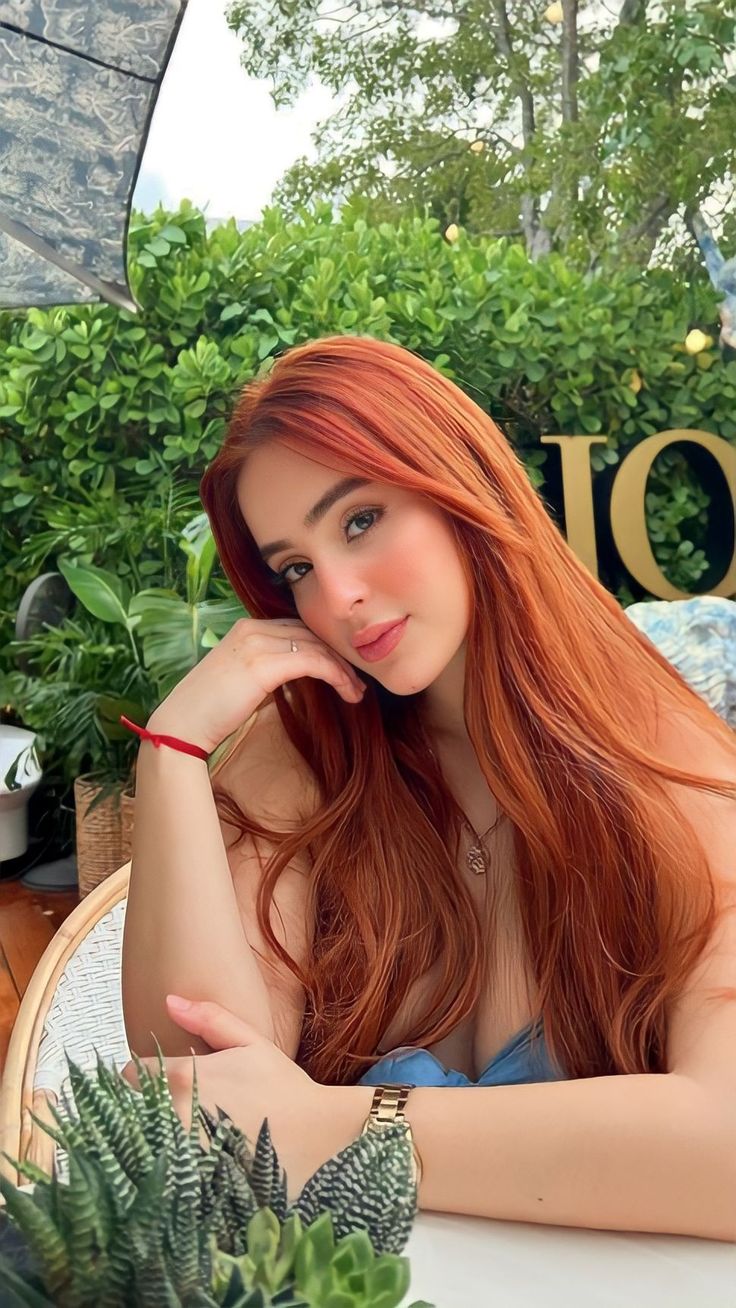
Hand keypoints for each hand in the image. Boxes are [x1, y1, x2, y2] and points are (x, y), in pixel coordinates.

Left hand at [121, 995, 354, 1201]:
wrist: (318, 1138)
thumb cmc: (283, 1087)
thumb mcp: (250, 1043)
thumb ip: (208, 1018)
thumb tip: (168, 1001)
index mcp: (183, 1075)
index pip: (129, 1074)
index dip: (142, 1075)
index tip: (160, 1079)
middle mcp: (174, 1114)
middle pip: (130, 1110)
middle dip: (145, 1106)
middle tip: (175, 1107)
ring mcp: (181, 1153)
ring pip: (143, 1142)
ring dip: (154, 1138)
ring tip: (185, 1135)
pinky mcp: (192, 1184)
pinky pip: (162, 1174)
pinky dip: (169, 1168)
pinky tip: (194, 1162)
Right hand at [147, 616, 366, 754]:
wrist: (181, 725)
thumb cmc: (210, 711)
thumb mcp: (242, 681)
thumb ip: (267, 670)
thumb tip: (297, 677)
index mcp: (247, 628)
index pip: (298, 629)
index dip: (324, 647)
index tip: (344, 669)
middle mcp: (252, 628)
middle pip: (311, 633)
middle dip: (338, 656)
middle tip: (358, 681)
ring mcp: (257, 643)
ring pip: (317, 646)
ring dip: (343, 669)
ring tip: (358, 691)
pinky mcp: (263, 665)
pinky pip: (314, 662)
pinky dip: (336, 676)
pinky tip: (348, 692)